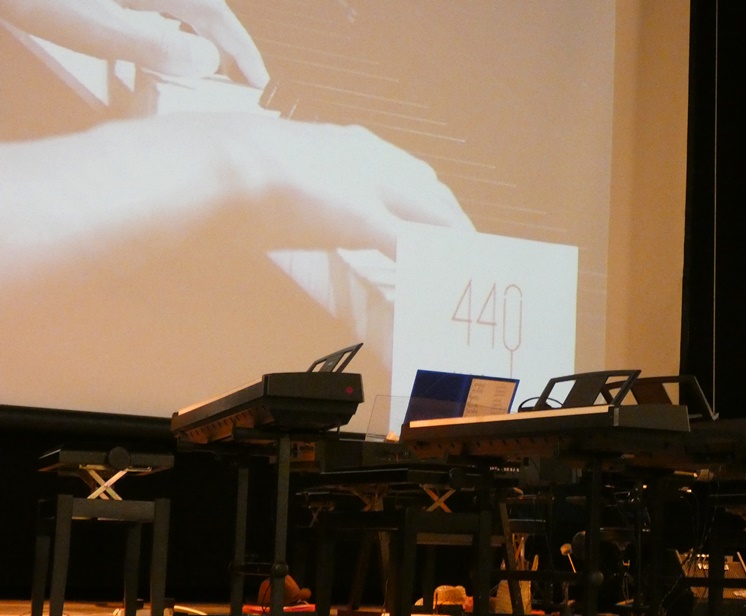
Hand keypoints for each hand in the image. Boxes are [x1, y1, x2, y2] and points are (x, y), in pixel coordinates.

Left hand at [0, 0, 267, 86]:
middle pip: (198, 6)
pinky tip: (155, 41)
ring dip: (193, 34)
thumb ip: (156, 46)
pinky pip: (150, 6)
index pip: (215, 13)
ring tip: (205, 65)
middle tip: (238, 76)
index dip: (241, 48)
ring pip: (174, 5)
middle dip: (222, 42)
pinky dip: (163, 25)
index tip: (258, 78)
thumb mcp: (94, 27)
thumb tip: (206, 60)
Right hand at [0, 112, 473, 279]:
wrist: (220, 160)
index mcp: (348, 144)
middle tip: (464, 247)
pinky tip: (433, 281)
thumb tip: (288, 204)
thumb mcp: (272, 166)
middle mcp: (369, 159)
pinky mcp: (364, 218)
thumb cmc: (231, 164)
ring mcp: (369, 188)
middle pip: (431, 191)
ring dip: (448, 241)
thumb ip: (296, 184)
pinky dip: (425, 264)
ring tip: (462, 266)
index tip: (436, 218)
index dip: (426, 198)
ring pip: (431, 213)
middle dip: (450, 220)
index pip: (407, 171)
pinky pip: (409, 245)